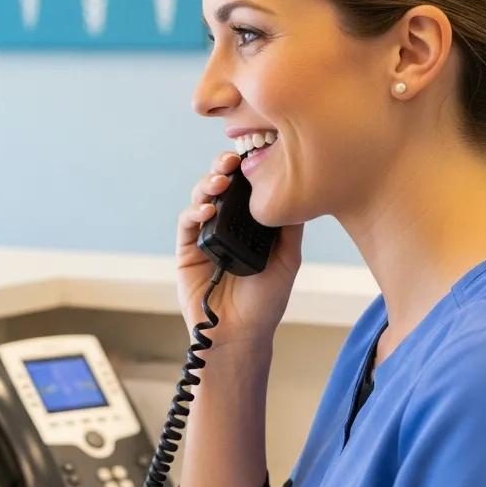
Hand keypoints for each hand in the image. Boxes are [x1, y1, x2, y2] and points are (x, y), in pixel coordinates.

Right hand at [177, 150, 303, 343]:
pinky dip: (194, 211)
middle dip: (223, 168)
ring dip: (207, 184)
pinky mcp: (188, 249)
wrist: (240, 332)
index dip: (247, 168)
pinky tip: (206, 210)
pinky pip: (187, 222)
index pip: (245, 187)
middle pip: (220, 185)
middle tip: (231, 161)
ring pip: (201, 197)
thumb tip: (298, 189)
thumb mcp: (288, 259)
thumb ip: (290, 226)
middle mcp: (227, 224)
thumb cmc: (265, 302)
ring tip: (219, 182)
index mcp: (250, 224)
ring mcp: (206, 235)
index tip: (255, 153)